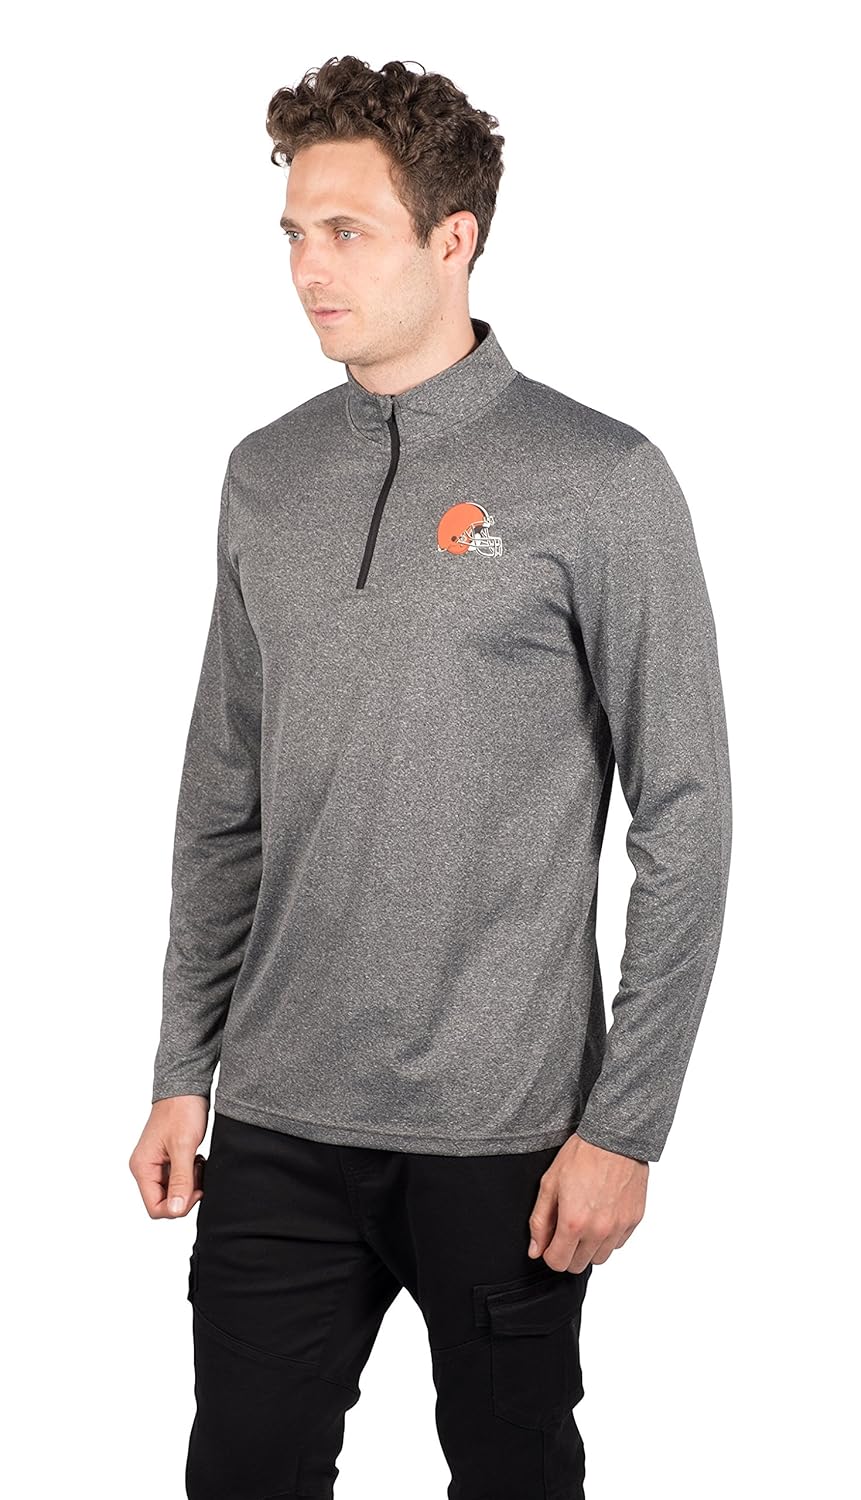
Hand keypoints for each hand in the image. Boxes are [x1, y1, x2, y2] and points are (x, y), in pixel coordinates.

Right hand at [129, 1096, 208, 1218]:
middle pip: (164, 1202)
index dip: (178, 1207)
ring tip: (197, 1162)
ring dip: (189, 1183)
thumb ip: (180, 1180)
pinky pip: (178, 1179)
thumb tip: (175, 1210)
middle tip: (197, 1172)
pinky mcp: (167, 1158)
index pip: (155, 1208)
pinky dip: (190, 1174)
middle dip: (185, 1193)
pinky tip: (197, 1159)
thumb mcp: (184, 1147)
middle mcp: (146, 1168)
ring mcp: (156, 1163)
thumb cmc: (181, 1110)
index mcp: (143, 1167)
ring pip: (173, 1191)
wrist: (187, 1087)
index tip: (196, 1190)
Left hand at [527, 1133, 647, 1271]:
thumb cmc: (581, 1155)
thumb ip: (540, 1221)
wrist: (614, 1138)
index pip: (558, 1263)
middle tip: (566, 1229)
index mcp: (573, 1222)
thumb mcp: (549, 1184)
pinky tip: (602, 1214)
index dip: (549, 1253)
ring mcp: (619, 1227)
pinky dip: (608, 1237)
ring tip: (585, 1221)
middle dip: (568, 1252)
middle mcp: (599, 1230)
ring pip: (600, 1258)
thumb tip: (535, 1250)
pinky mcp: (634, 1220)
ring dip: (589, 1247)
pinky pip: (618, 1243)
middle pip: (578, 1265)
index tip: (550, 1241)